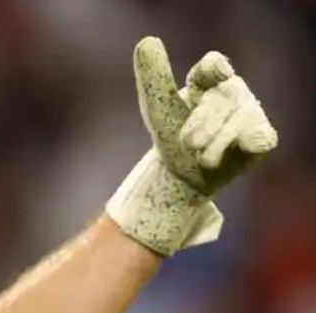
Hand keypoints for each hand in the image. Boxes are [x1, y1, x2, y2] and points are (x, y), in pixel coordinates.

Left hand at [107, 37, 277, 255]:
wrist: (181, 173)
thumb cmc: (170, 133)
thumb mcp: (157, 106)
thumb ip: (154, 77)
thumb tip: (148, 41)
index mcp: (205, 81)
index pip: (211, 67)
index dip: (215, 68)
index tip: (220, 72)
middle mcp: (231, 92)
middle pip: (220, 102)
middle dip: (203, 124)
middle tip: (189, 144)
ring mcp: (248, 114)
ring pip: (239, 123)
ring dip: (217, 143)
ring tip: (202, 159)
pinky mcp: (260, 138)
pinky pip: (263, 136)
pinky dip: (257, 139)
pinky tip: (250, 143)